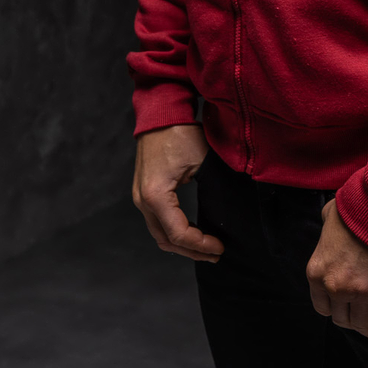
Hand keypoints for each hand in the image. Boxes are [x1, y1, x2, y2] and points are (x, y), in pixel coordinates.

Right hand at [132, 124, 224, 261]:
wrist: (160, 112)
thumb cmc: (180, 132)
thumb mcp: (201, 160)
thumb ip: (212, 187)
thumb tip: (227, 212)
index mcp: (156, 195)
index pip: (179, 233)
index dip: (201, 245)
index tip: (220, 247)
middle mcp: (143, 200)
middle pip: (166, 240)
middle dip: (192, 251)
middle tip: (216, 254)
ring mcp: (140, 197)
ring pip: (160, 234)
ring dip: (183, 244)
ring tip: (207, 248)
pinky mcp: (144, 192)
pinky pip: (158, 222)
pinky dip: (174, 231)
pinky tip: (193, 232)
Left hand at [306, 197, 367, 339]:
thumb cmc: (354, 210)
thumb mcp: (328, 219)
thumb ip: (326, 230)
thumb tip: (329, 225)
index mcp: (317, 273)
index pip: (322, 306)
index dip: (334, 308)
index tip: (342, 309)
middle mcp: (335, 288)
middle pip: (341, 318)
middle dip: (350, 321)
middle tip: (359, 322)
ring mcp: (360, 293)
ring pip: (362, 323)